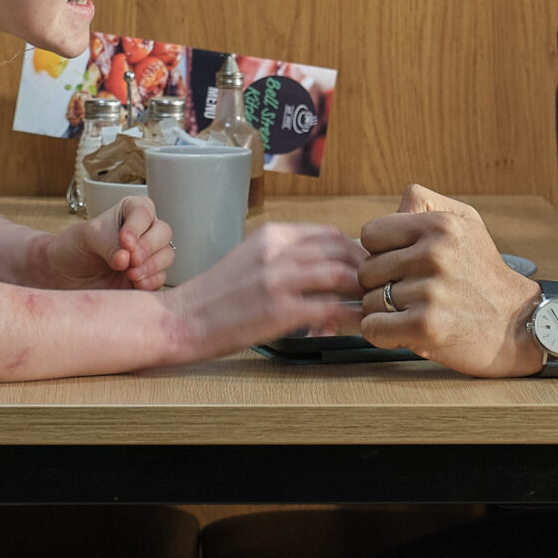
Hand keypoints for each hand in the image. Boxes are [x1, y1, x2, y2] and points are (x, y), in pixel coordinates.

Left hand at [38, 198, 173, 290]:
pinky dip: (151, 281)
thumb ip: (108, 244)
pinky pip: (161, 277)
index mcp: (130, 211)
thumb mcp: (87, 238)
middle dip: (148, 248)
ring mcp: (148, 255)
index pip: (144, 211)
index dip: (137, 227)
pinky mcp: (148, 277)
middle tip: (131, 260)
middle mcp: (144, 231)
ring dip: (151, 266)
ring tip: (130, 274)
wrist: (65, 276)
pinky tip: (135, 283)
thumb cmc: (75, 248)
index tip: (124, 242)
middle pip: (163, 233)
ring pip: (167, 255)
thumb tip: (126, 258)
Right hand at [160, 222, 363, 358]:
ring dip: (361, 290)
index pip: (326, 233)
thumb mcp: (249, 261)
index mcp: (270, 235)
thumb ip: (284, 260)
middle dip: (364, 267)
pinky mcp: (279, 310)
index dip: (353, 248)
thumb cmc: (214, 298)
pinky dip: (350, 316)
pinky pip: (330, 308)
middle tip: (376, 285)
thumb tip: (320, 271)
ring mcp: (278, 280)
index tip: (363, 264)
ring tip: (371, 304)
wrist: (181, 321)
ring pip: (340, 274)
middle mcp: (276, 251)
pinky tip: (357, 325)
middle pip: (339, 249)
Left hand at [355, 185, 546, 377]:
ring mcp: (430, 291)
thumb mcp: (466, 221)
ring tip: (416, 311)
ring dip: (386, 311)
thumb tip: (389, 210)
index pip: (372, 233)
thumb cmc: (484, 274)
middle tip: (412, 292)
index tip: (400, 264)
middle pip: (367, 270)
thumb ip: (424, 203)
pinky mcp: (426, 326)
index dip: (380, 252)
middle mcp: (435, 254)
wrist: (516, 324)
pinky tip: (406, 331)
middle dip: (383, 284)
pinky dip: (384, 334)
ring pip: (370, 301)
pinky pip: (373, 327)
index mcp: (441, 225)